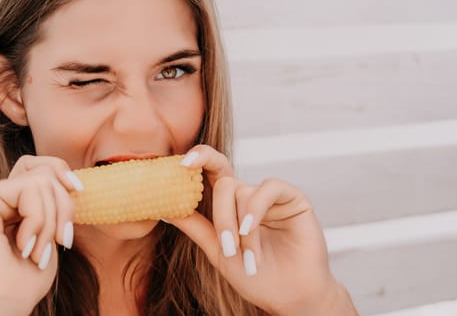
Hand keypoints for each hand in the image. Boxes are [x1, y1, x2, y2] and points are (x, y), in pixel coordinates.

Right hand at [0, 156, 78, 315]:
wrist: (2, 304)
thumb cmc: (26, 277)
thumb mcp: (51, 231)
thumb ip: (54, 202)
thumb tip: (75, 180)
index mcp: (10, 201)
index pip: (42, 166)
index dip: (63, 172)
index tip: (79, 191)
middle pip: (47, 171)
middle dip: (64, 207)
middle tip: (57, 241)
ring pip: (42, 180)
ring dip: (50, 222)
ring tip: (37, 250)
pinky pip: (29, 188)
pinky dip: (37, 220)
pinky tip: (23, 245)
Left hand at [169, 145, 355, 314]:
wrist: (290, 297)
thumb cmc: (255, 276)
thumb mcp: (217, 251)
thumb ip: (194, 227)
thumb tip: (163, 208)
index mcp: (229, 204)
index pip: (212, 172)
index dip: (198, 159)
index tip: (181, 164)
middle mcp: (249, 195)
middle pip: (224, 182)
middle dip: (220, 215)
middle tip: (225, 244)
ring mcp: (270, 195)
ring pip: (243, 190)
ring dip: (241, 227)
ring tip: (248, 256)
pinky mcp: (293, 197)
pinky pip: (269, 188)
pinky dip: (256, 209)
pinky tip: (252, 230)